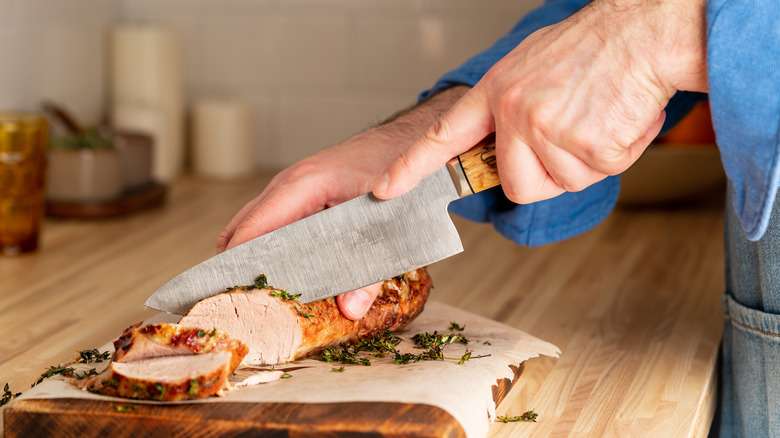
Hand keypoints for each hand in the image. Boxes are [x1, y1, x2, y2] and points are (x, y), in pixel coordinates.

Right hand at [217, 86, 469, 319]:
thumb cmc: (398, 171)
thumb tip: (350, 308)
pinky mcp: (304, 195)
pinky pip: (274, 223)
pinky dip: (269, 247)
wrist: (413, 140)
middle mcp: (290, 184)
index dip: (236, 262)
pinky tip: (278, 274)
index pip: (253, 227)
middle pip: (243, 229)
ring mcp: (294, 187)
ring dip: (253, 257)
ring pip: (256, 226)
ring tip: (250, 296)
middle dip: (237, 265)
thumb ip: (371, 270)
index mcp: (304, 184)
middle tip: (235, 304)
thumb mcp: (390, 225)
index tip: (225, 293)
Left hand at [372, 0, 707, 202]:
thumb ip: (512, 110)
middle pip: (517, 185)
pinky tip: (617, 120)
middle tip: (573, 135)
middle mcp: (515, 113)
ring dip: (583, 163)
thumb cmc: (593, 50)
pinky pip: (594, 175)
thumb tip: (509, 151)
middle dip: (546, 174)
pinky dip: (613, 156)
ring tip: (597, 118)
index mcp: (497, 92)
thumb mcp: (533, 68)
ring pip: (558, 184)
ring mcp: (547, 131)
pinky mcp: (585, 147)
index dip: (412, 167)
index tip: (385, 188)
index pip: (443, 136)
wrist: (643, 30)